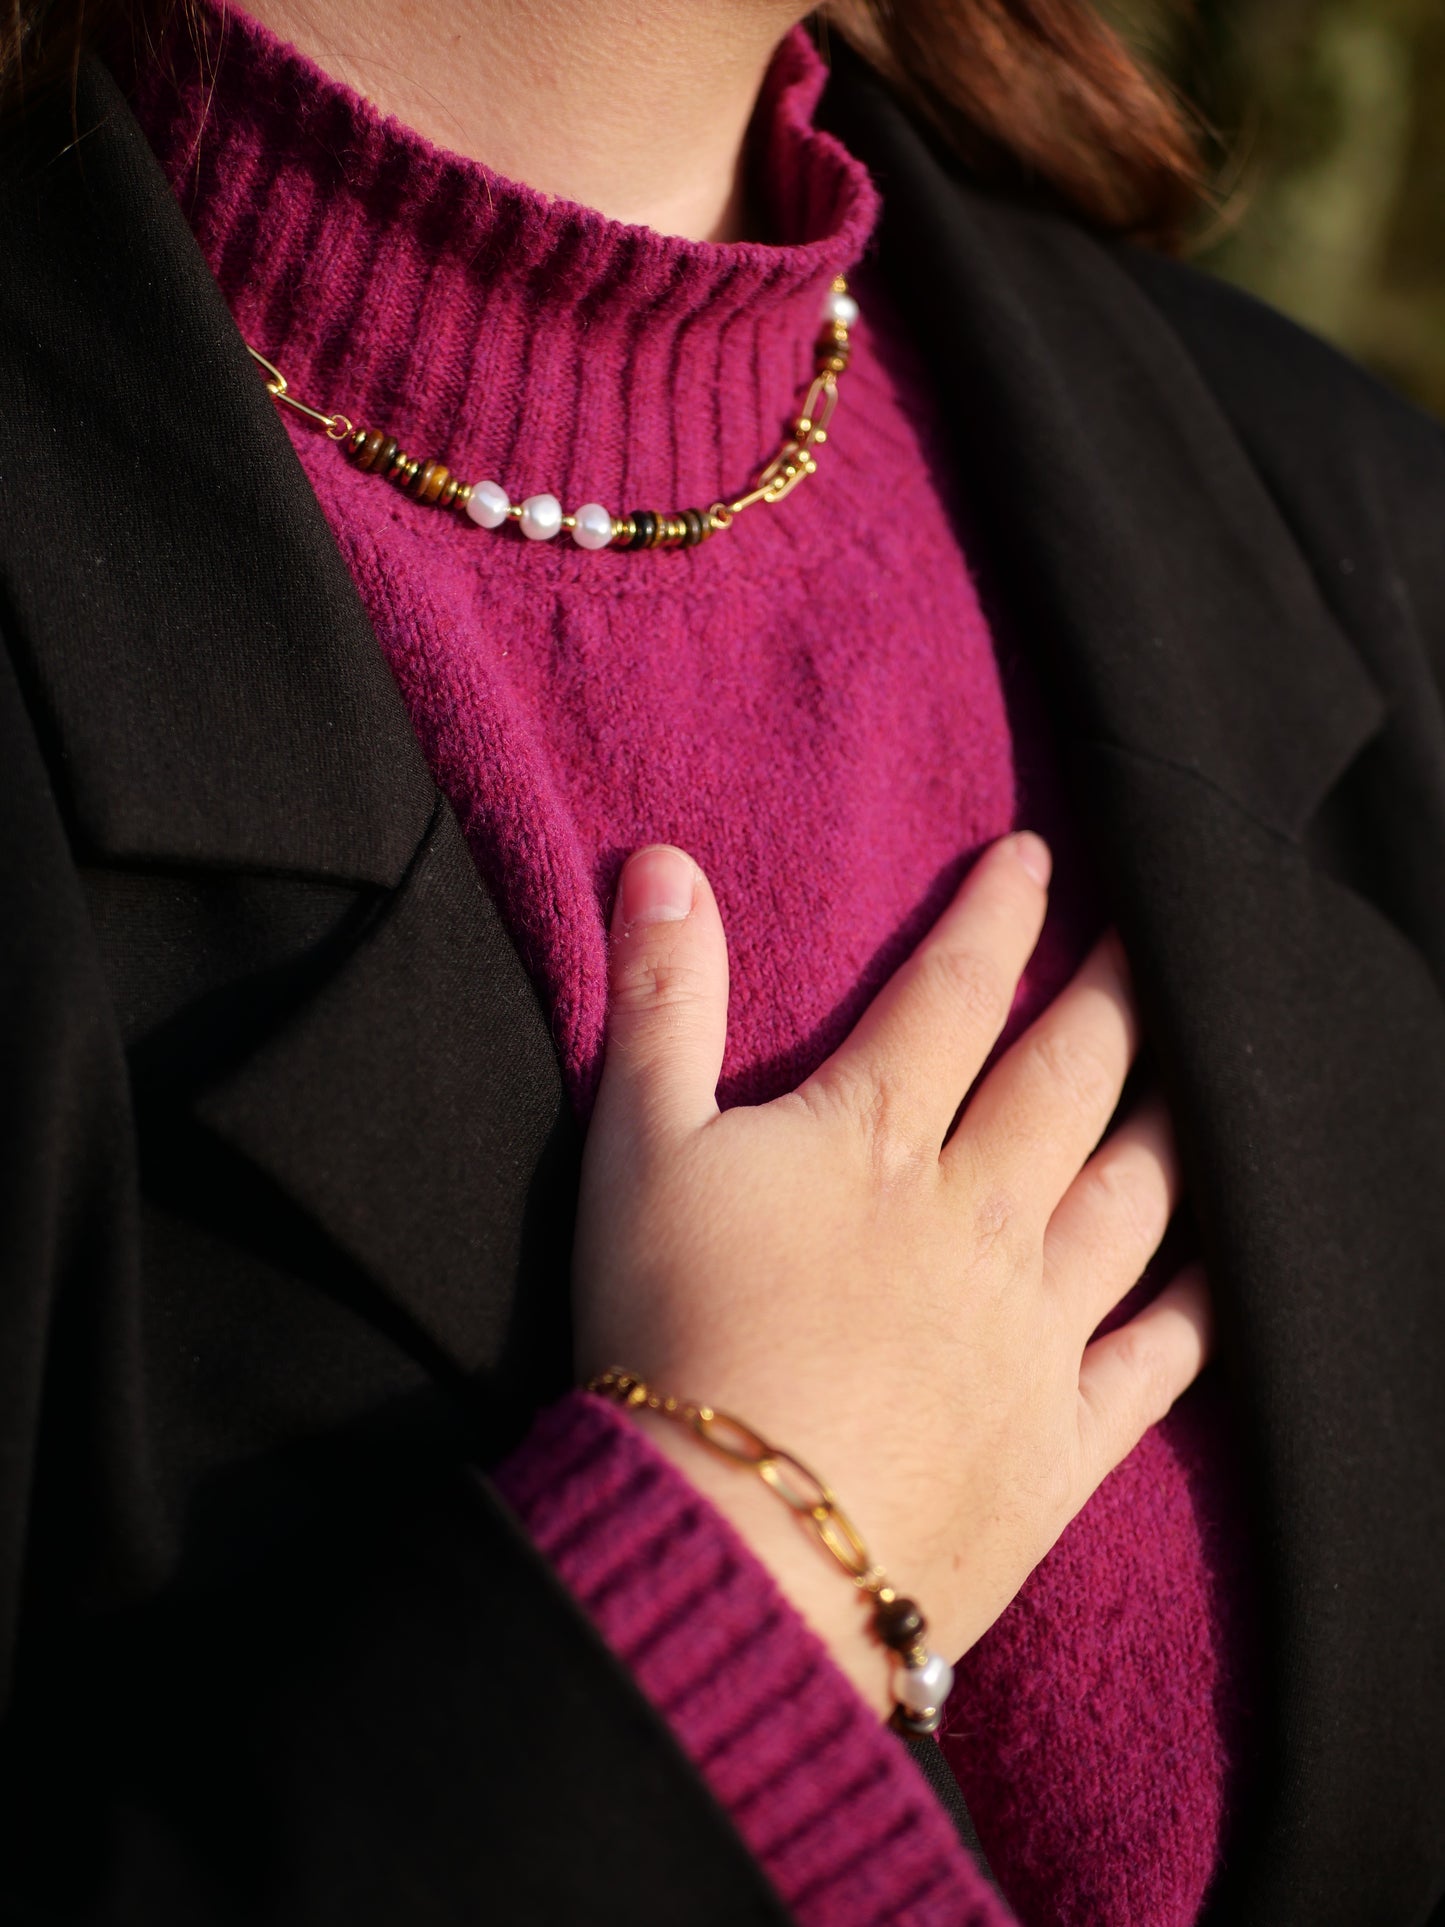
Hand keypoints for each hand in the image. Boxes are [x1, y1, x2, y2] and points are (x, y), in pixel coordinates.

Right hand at [573, 834, 1210, 1717]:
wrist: (733, 1544)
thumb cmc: (670, 1331)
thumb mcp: (635, 1150)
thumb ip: (660, 1003)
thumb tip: (662, 863)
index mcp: (878, 1137)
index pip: (956, 993)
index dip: (998, 914)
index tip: (1036, 857)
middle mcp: (980, 1213)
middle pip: (1071, 1077)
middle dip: (1118, 997)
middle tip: (1163, 941)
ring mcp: (1034, 1325)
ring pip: (1134, 1194)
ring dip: (1177, 1124)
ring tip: (1207, 1076)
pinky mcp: (1060, 1436)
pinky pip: (1158, 1355)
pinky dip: (1201, 1305)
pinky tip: (1227, 1272)